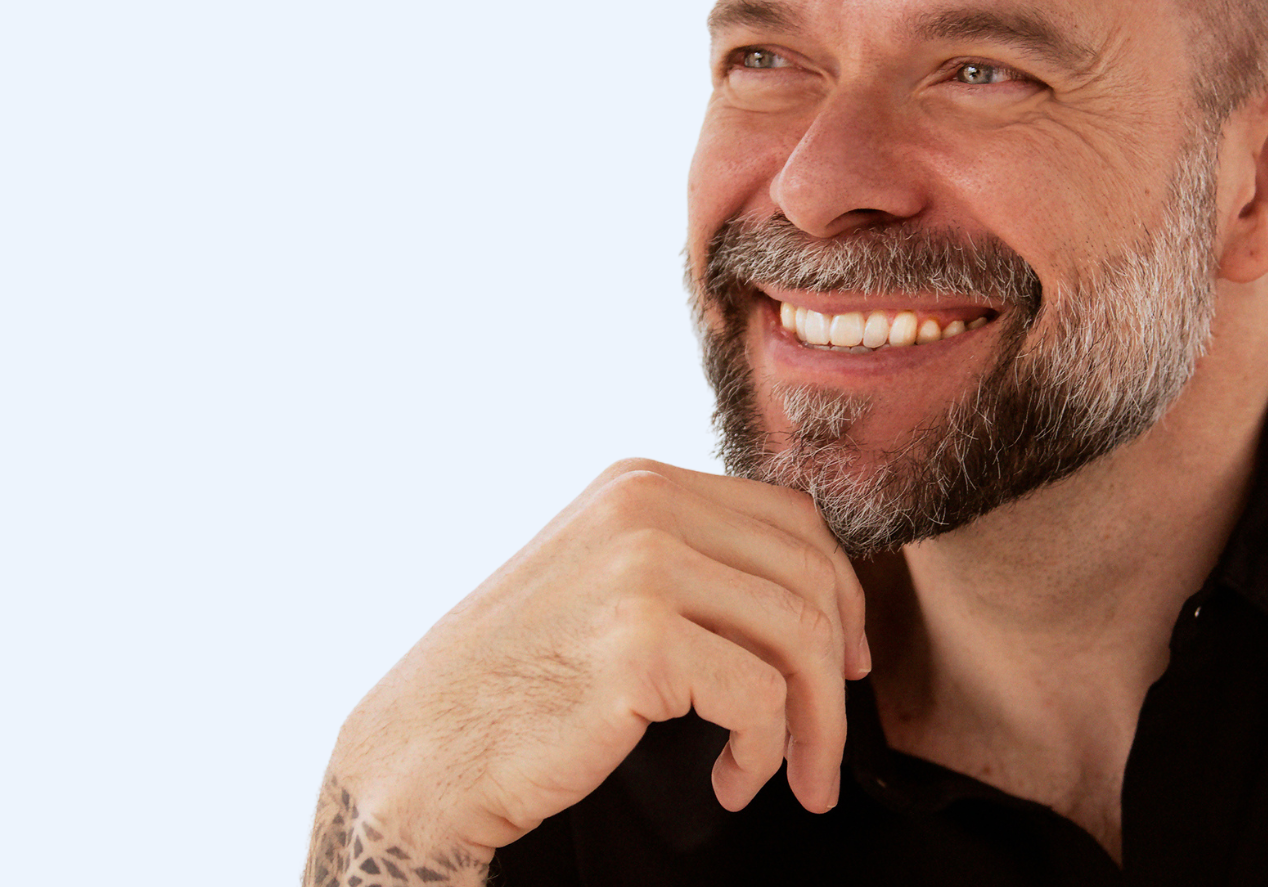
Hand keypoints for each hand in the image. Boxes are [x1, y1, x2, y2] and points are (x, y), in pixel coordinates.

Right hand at [315, 458, 868, 865]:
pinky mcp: (641, 643)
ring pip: (802, 638)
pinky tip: (732, 783)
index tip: (847, 664)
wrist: (420, 756)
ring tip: (795, 777)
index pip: (792, 521)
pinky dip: (765, 753)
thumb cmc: (516, 687)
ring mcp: (641, 568)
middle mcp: (643, 507)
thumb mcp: (606, 587)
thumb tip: (820, 595)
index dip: (840, 596)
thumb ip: (691, 566)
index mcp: (640, 484)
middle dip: (837, 672)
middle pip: (810, 578)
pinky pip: (761, 698)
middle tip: (826, 745)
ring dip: (815, 725)